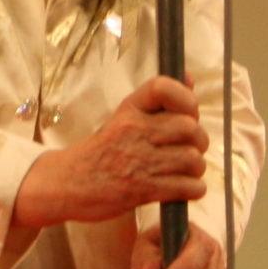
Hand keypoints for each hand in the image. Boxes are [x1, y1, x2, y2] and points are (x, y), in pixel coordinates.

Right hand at [14, 76, 207, 228]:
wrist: (68, 182)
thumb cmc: (101, 150)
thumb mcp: (126, 118)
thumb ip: (160, 102)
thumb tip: (190, 78)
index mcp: (130, 109)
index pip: (163, 87)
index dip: (186, 99)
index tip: (189, 112)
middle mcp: (134, 130)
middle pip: (188, 127)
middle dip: (199, 141)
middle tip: (191, 148)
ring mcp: (138, 161)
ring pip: (191, 159)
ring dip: (196, 169)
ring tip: (187, 171)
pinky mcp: (141, 190)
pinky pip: (185, 187)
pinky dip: (193, 189)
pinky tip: (184, 188)